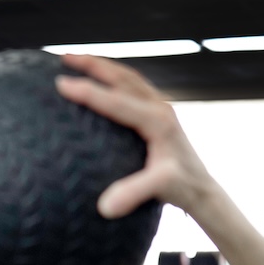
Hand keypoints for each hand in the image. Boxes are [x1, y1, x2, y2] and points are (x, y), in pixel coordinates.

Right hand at [55, 53, 212, 218]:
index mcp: (157, 121)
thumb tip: (104, 207)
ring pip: (128, 77)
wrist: (203, 189)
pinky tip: (98, 81)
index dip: (87, 91)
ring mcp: (160, 107)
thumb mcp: (160, 188)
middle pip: (122, 77)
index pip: (116, 100)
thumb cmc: (181, 188)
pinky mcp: (159, 113)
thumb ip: (134, 193)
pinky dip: (112, 78)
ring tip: (74, 60)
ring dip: (101, 66)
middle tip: (62, 56)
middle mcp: (159, 108)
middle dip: (92, 64)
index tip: (61, 83)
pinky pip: (132, 87)